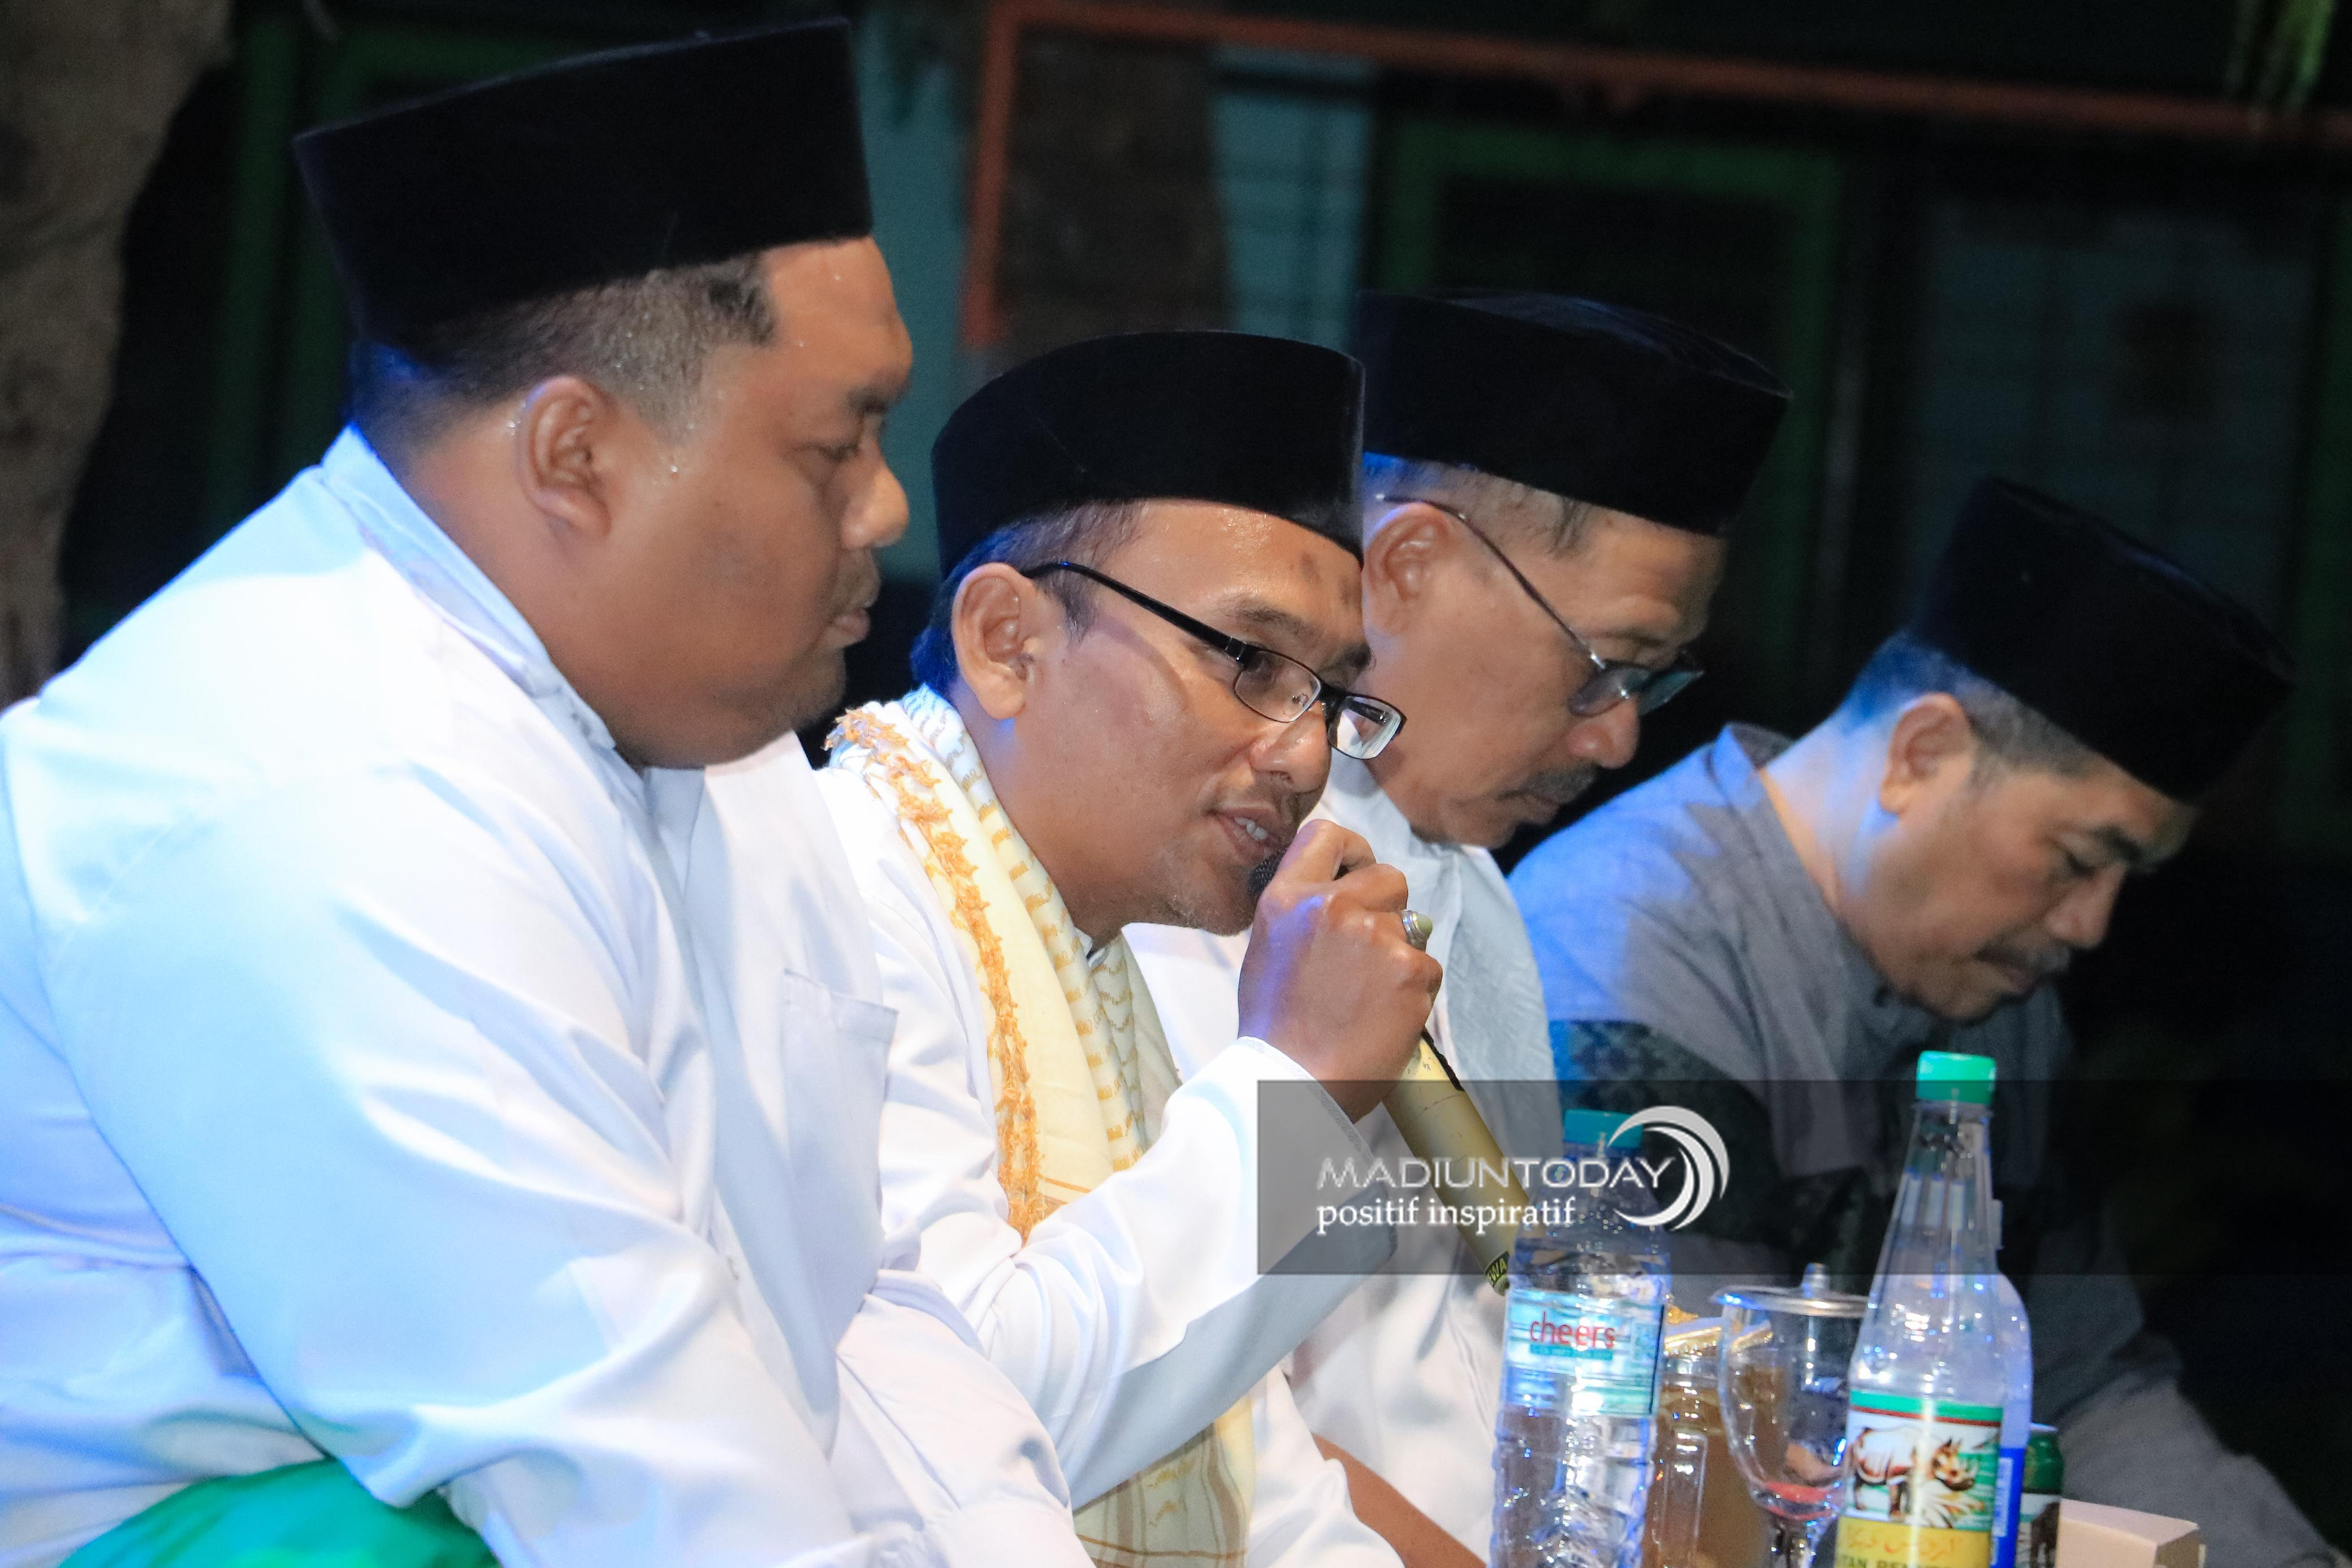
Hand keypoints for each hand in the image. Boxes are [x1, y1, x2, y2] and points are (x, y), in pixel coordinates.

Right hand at [1235, 820, 1440, 1119]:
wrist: (1294, 1086)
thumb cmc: (1276, 1028)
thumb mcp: (1268, 949)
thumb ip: (1303, 912)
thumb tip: (1340, 891)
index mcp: (1288, 898)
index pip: (1327, 834)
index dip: (1353, 850)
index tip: (1358, 872)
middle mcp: (1331, 906)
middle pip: (1388, 876)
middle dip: (1387, 907)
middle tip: (1369, 950)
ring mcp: (1375, 936)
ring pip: (1412, 924)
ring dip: (1399, 953)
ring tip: (1368, 996)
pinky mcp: (1411, 969)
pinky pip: (1427, 965)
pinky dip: (1413, 990)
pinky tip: (1384, 1015)